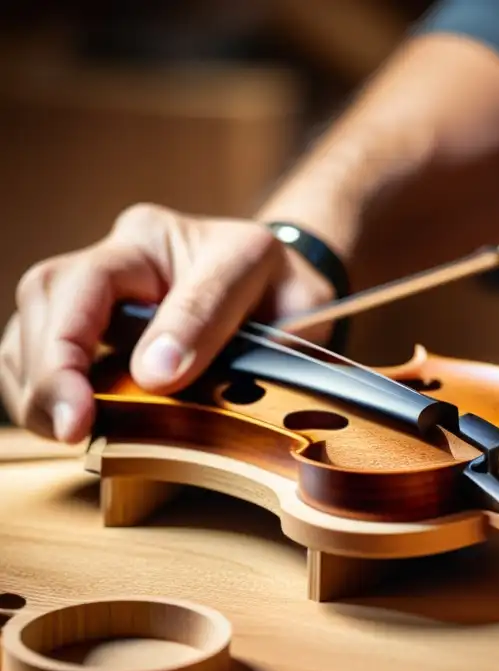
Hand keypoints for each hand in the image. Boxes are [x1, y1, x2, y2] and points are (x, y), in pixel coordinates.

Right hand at [0, 203, 335, 443]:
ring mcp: (102, 280)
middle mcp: (128, 251)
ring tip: (64, 430)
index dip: (88, 341)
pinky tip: (62, 419)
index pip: (108, 278)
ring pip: (32, 316)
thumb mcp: (291, 298)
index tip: (93, 403)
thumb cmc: (287, 293)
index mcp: (174, 237)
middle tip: (70, 428)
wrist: (285, 286)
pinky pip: (38, 343)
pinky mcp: (90, 316)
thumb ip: (226, 325)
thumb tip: (155, 374)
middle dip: (51, 366)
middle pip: (52, 291)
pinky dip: (40, 386)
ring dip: (37, 380)